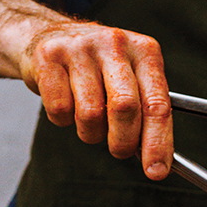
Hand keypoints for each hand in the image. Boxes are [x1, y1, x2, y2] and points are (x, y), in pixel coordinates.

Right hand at [19, 21, 172, 180]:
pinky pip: (59, 110)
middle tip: (120, 150)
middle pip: (125, 108)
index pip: (157, 103)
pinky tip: (66, 104)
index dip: (158, 142)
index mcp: (144, 51)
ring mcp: (80, 48)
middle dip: (123, 142)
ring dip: (91, 132)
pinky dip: (63, 119)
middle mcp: (115, 44)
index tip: (157, 171)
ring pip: (90, 114)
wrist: (48, 34)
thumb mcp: (130, 76)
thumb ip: (145, 111)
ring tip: (89, 119)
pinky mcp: (48, 57)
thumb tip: (157, 157)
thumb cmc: (98, 66)